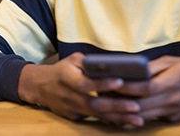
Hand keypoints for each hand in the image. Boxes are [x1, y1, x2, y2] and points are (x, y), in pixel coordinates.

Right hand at [18, 52, 143, 125]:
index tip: (120, 81)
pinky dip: (111, 120)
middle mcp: (70, 97)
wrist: (41, 87)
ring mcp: (73, 110)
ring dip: (118, 118)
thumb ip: (90, 62)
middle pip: (94, 105)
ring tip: (138, 119)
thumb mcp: (73, 59)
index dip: (102, 84)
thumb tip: (111, 65)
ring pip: (98, 116)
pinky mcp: (76, 118)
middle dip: (116, 107)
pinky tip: (127, 121)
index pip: (86, 84)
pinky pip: (96, 120)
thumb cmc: (62, 69)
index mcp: (68, 79)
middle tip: (136, 106)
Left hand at [114, 56, 179, 122]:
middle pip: (140, 106)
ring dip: (125, 112)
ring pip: (143, 116)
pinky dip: (137, 115)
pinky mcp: (172, 119)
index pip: (144, 88)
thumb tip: (133, 70)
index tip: (111, 83)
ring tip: (110, 104)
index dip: (126, 87)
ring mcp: (172, 112)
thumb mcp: (172, 61)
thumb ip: (152, 66)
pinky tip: (126, 109)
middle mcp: (171, 100)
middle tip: (104, 96)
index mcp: (171, 82)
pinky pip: (151, 118)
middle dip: (120, 103)